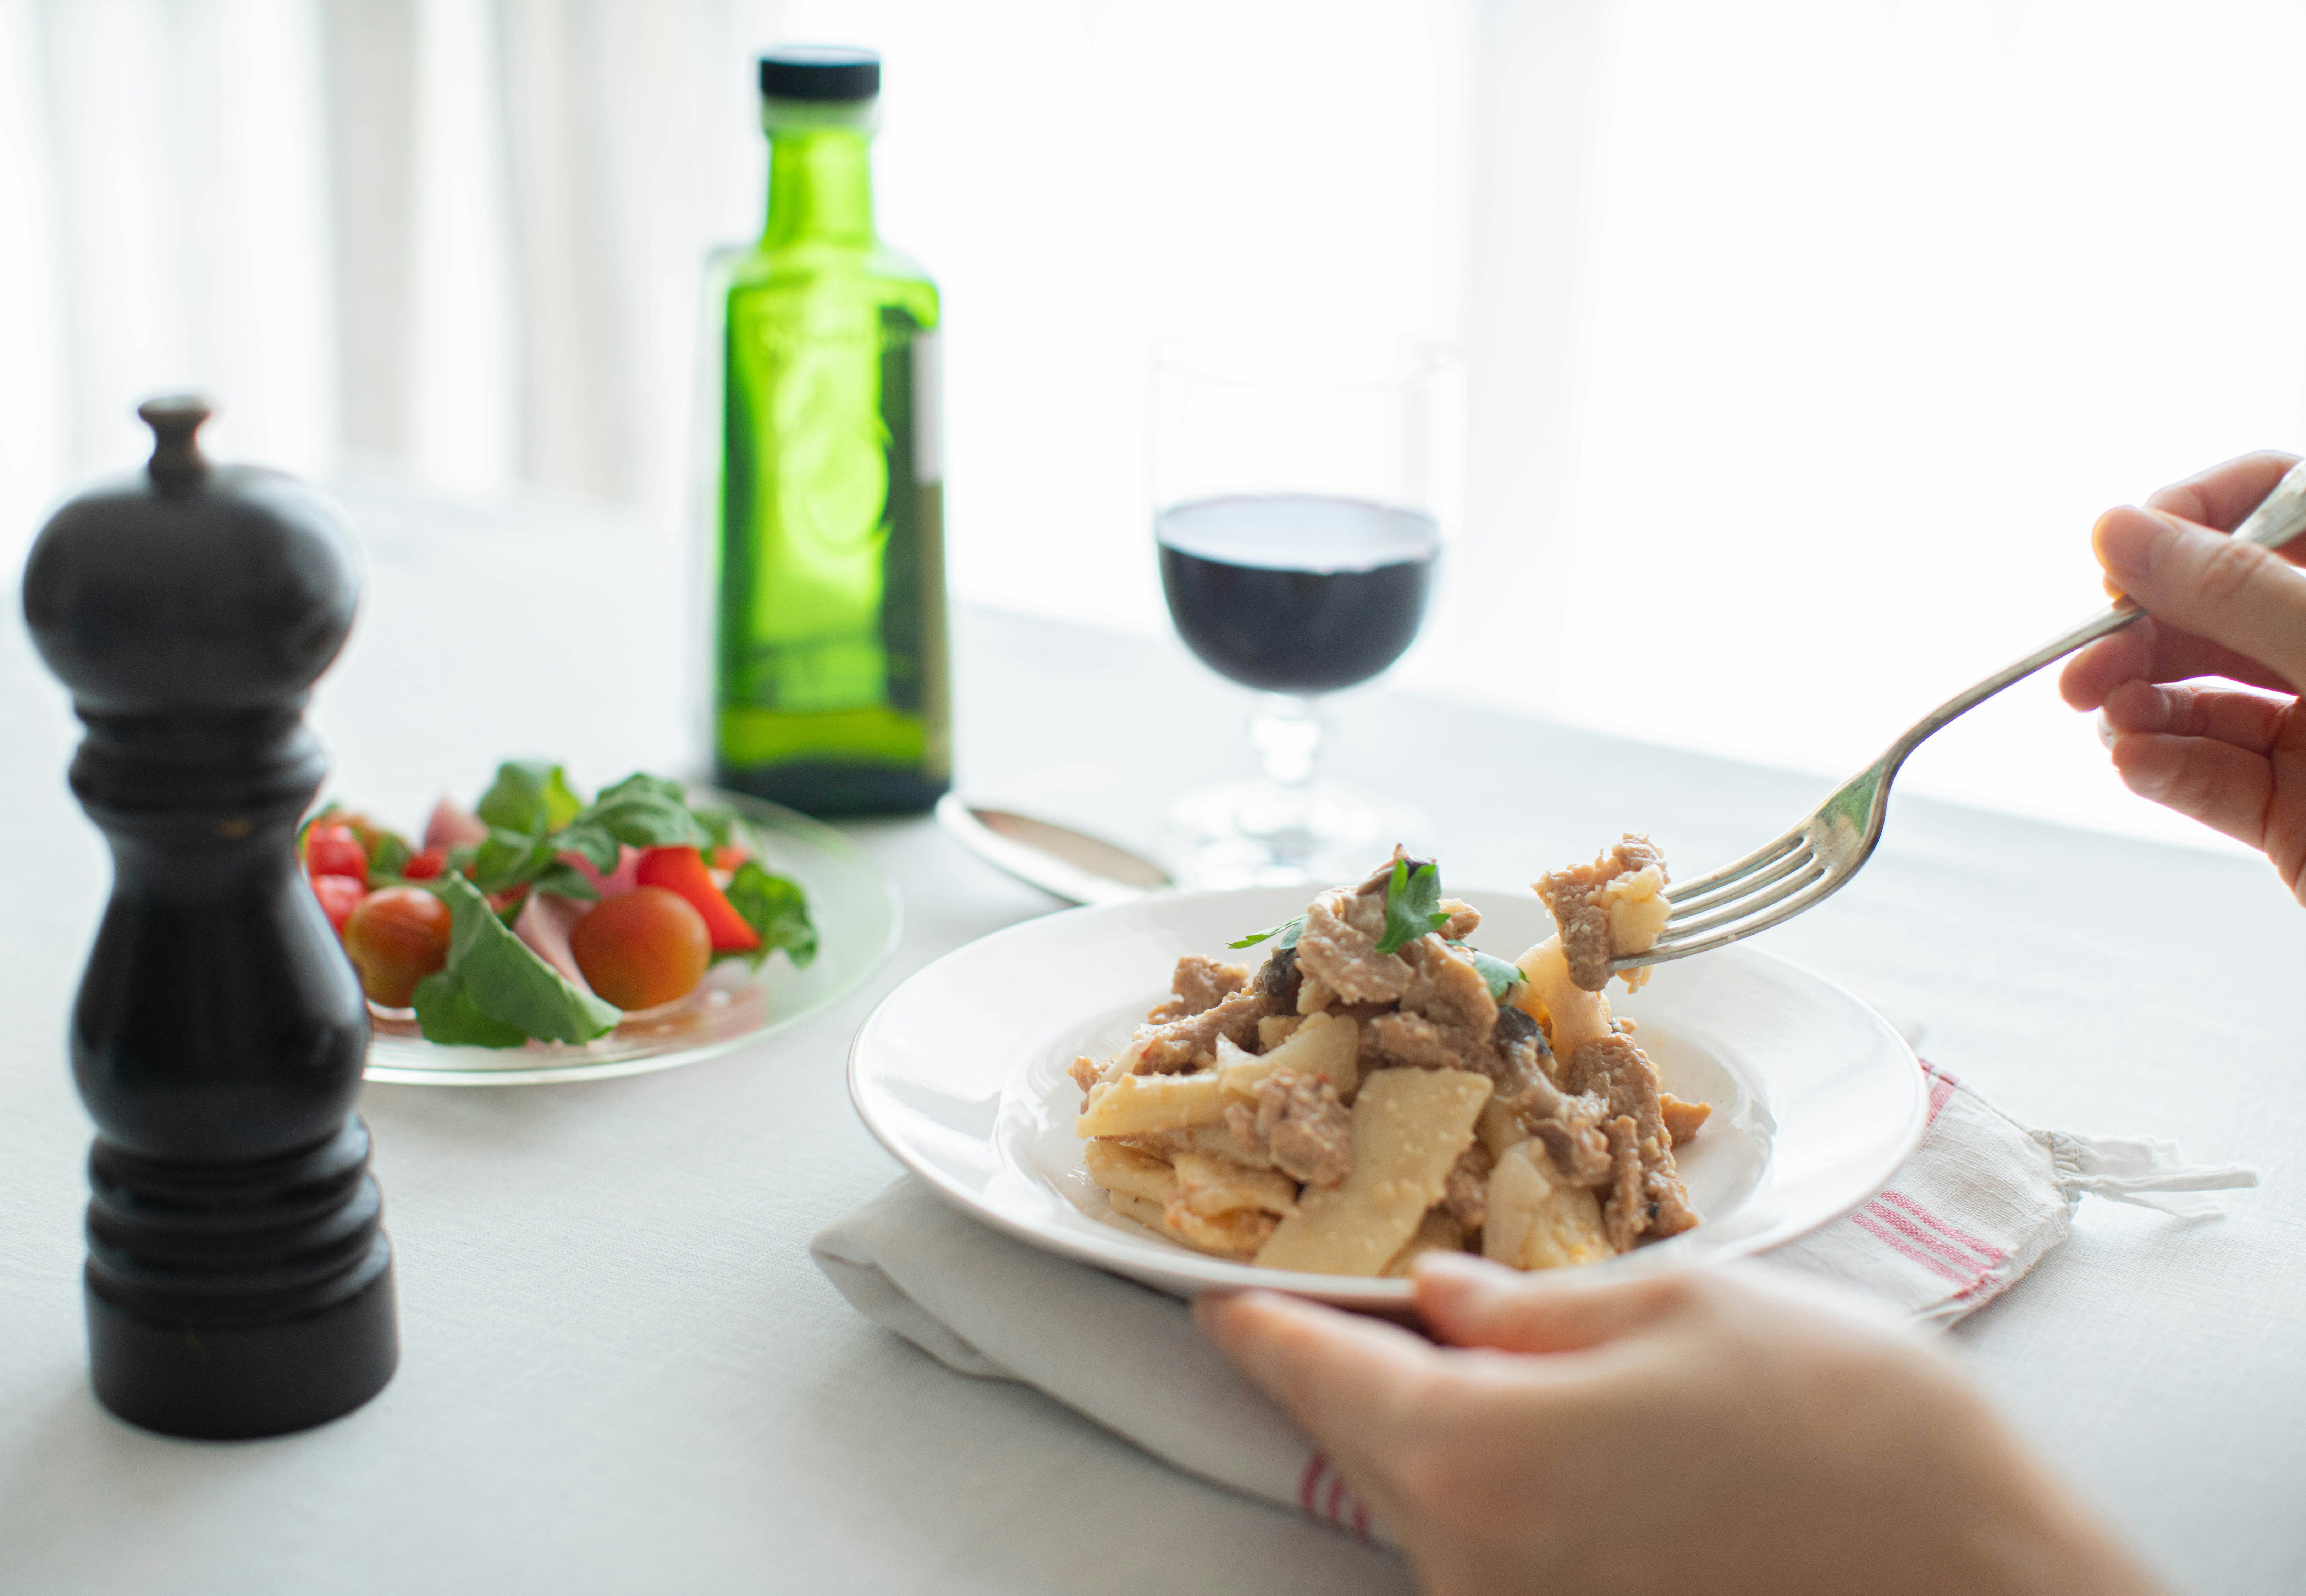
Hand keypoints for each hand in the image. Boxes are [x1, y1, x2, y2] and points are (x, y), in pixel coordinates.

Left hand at [1197, 1258, 2163, 1595]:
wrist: (1995, 1590)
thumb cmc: (1856, 1434)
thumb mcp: (1685, 1311)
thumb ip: (1532, 1311)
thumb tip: (1439, 1298)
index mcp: (1480, 1458)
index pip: (1311, 1378)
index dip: (1258, 1322)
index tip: (1217, 1291)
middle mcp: (1474, 1564)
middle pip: (1365, 1445)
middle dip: (1354, 1366)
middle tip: (1361, 1293)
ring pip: (1428, 1504)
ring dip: (1435, 1430)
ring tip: (1481, 1352)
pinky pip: (1495, 1553)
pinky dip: (1496, 1488)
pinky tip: (1553, 1437)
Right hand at [2058, 451, 2305, 899]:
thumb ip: (2236, 590)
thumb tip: (2121, 530)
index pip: (2280, 500)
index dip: (2194, 516)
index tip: (2126, 556)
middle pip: (2221, 606)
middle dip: (2145, 628)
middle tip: (2087, 660)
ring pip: (2206, 697)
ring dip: (2141, 703)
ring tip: (2109, 718)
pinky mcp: (2300, 817)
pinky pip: (2213, 779)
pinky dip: (2163, 768)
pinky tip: (2134, 761)